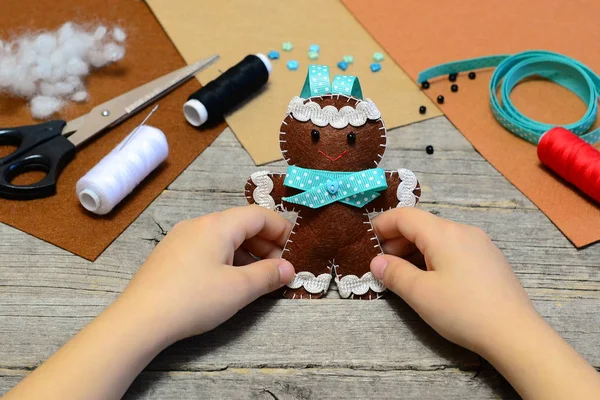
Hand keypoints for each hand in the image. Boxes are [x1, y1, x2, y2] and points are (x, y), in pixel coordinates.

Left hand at [119, 205, 295, 343]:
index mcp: (217, 225)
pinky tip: (230, 280)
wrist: (139, 320)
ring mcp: (181, 239)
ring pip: (224, 237)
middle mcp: (198, 224)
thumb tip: (288, 268)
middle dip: (266, 244)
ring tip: (259, 277)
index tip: (295, 250)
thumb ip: (268, 275)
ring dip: (247, 253)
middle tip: (280, 268)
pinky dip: (227, 258)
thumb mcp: (239, 289)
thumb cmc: (193, 300)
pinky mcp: (171, 255)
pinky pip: (207, 248)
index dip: (282, 230)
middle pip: (241, 224)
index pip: (259, 215)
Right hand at [370, 207, 535, 354]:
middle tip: (383, 265)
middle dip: (397, 241)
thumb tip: (377, 262)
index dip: (382, 225)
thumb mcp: (420, 294)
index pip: (405, 216)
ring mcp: (480, 244)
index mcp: (444, 233)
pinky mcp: (490, 260)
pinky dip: (435, 257)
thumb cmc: (463, 311)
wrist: (515, 334)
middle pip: (422, 225)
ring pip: (439, 238)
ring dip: (416, 251)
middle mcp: (463, 231)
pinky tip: (433, 280)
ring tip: (404, 275)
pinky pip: (454, 249)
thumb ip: (394, 273)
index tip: (368, 242)